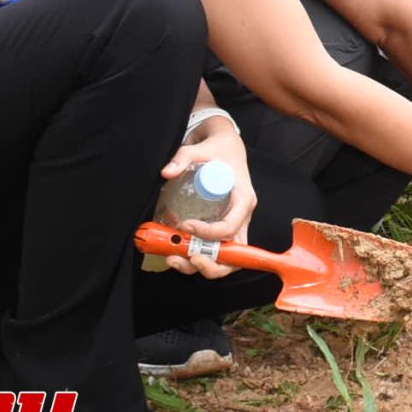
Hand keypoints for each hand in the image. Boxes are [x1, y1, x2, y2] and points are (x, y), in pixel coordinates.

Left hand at [156, 122, 255, 278]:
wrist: (227, 147)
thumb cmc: (219, 150)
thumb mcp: (202, 149)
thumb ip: (183, 157)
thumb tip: (167, 172)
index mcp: (243, 199)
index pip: (230, 227)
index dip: (208, 233)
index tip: (186, 225)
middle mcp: (242, 216)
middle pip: (235, 253)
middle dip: (211, 263)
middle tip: (185, 257)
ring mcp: (234, 224)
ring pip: (226, 257)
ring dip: (201, 265)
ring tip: (174, 258)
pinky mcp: (224, 226)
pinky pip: (217, 250)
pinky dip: (199, 258)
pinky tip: (178, 254)